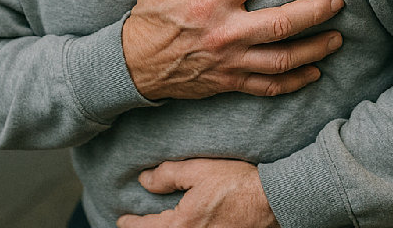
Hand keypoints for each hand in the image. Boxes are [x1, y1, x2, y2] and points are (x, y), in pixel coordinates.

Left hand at [117, 159, 278, 227]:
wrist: (272, 200)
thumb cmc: (237, 182)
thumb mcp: (200, 170)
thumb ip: (169, 175)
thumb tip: (144, 180)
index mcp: (184, 224)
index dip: (132, 225)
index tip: (121, 222)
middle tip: (134, 227)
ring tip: (157, 226)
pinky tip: (183, 225)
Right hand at [122, 0, 343, 99]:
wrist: (134, 66)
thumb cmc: (151, 14)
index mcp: (210, 1)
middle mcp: (226, 33)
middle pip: (281, 23)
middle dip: (314, 11)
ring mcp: (231, 62)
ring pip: (282, 58)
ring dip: (314, 49)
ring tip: (338, 36)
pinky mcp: (231, 82)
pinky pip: (269, 87)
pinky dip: (295, 81)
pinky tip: (315, 72)